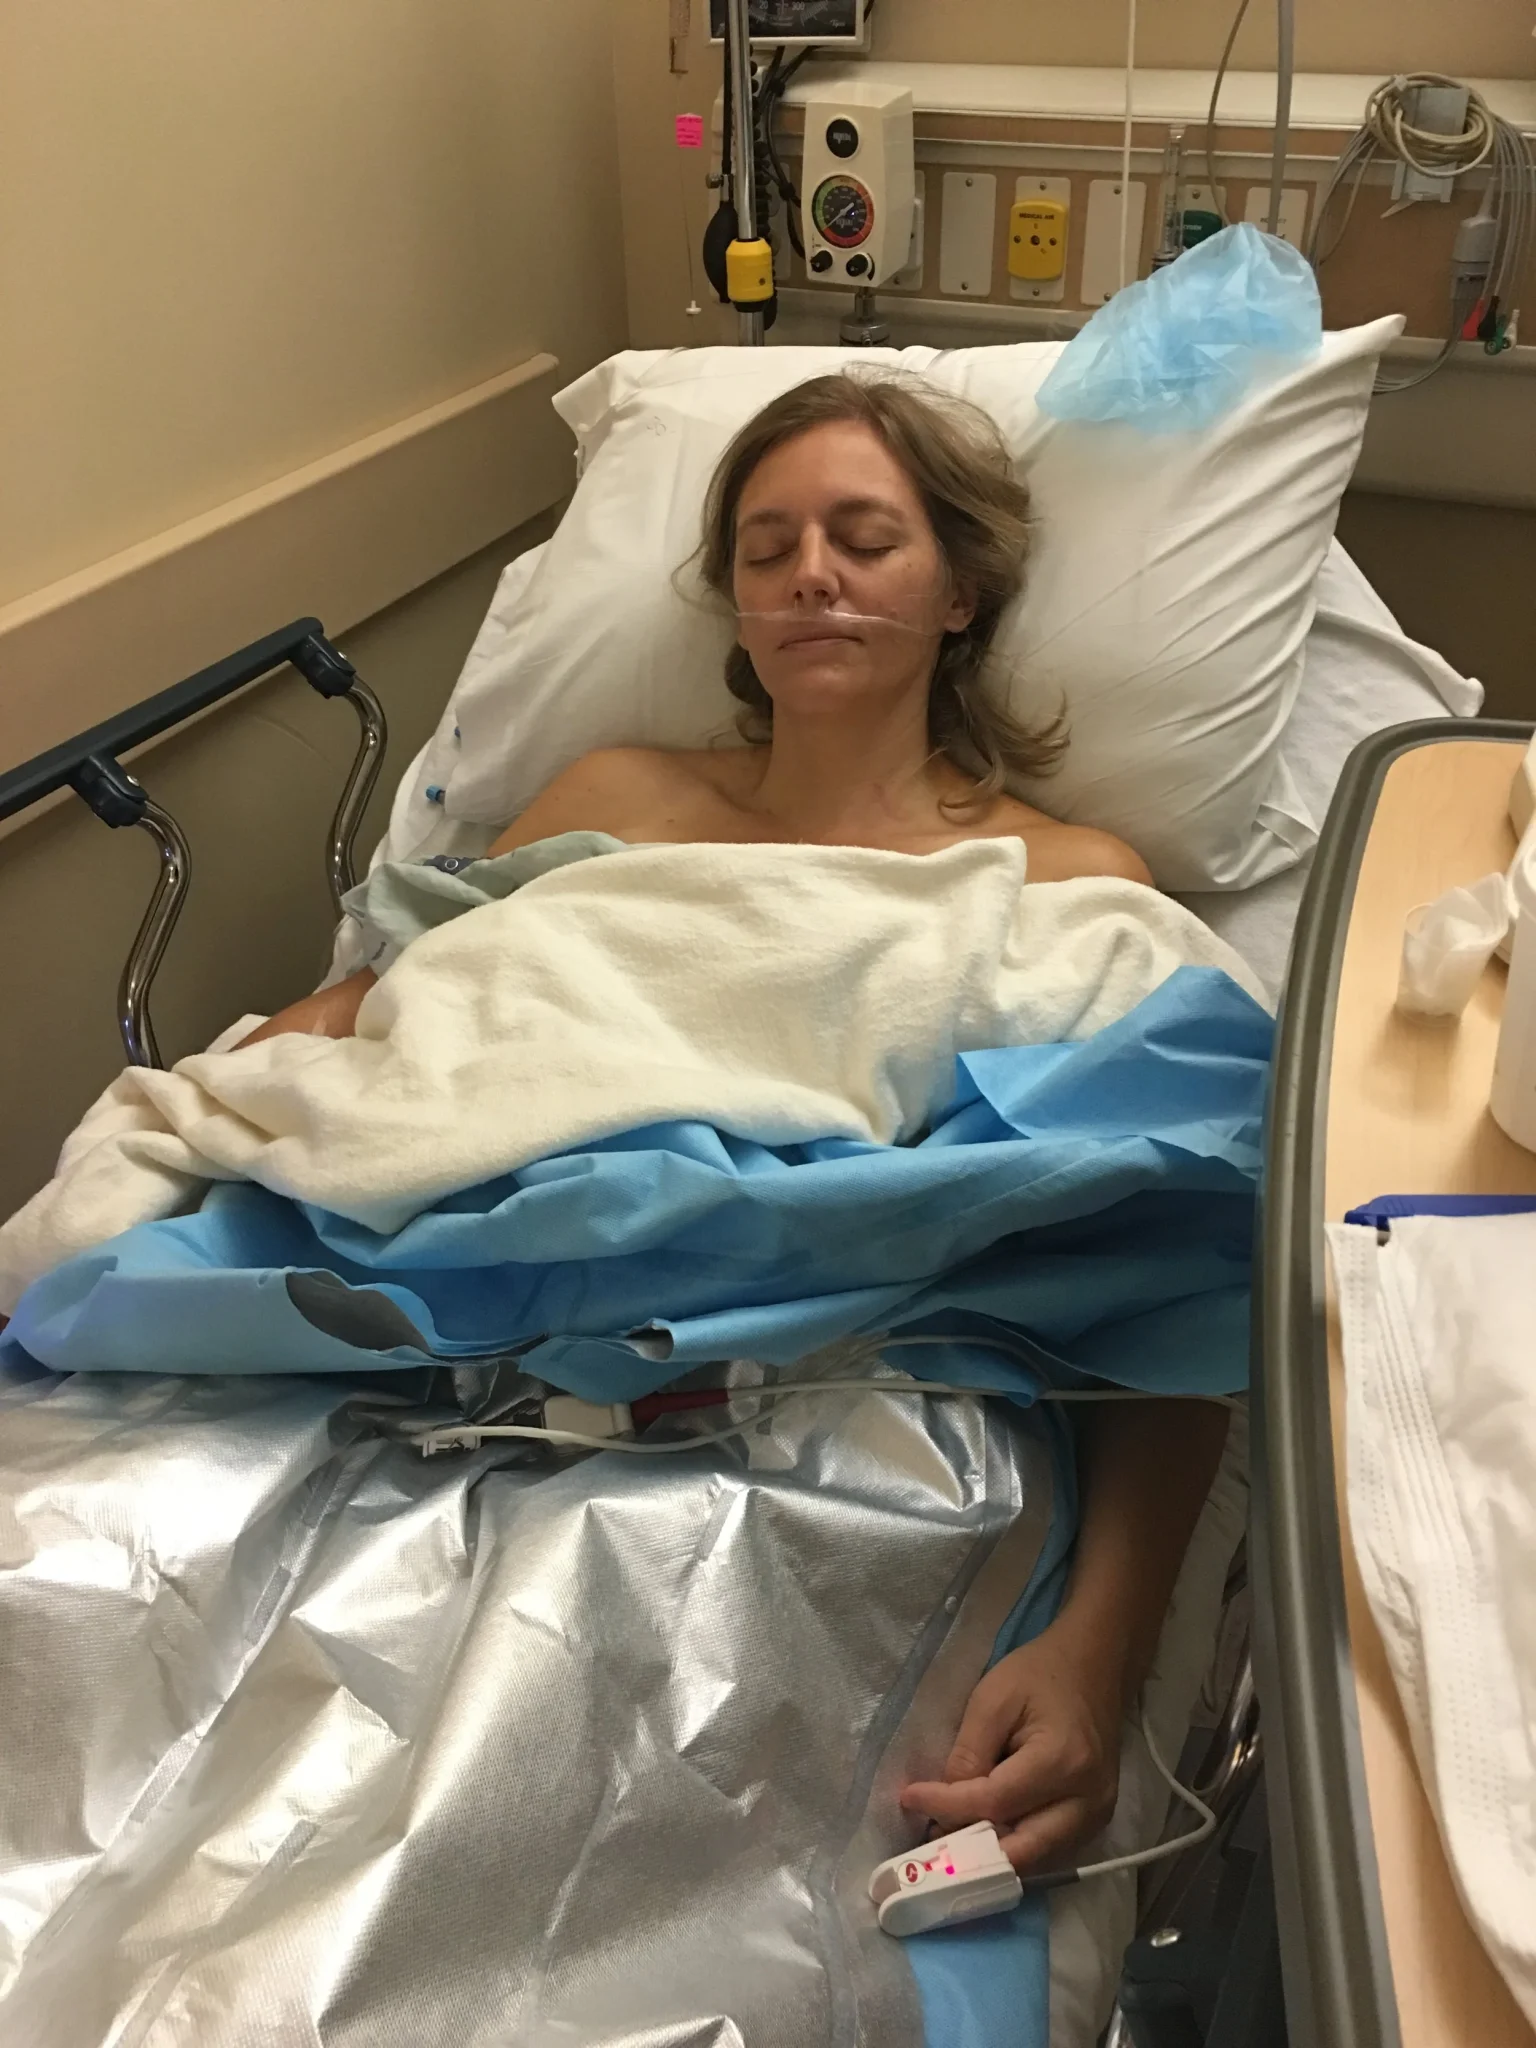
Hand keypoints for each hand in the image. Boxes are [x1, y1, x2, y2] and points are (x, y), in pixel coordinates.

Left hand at [900, 1618, 1125, 1873]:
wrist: (1094, 1664)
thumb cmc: (1040, 1674)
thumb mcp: (993, 1698)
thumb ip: (969, 1753)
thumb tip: (946, 1805)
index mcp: (1062, 1762)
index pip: (995, 1803)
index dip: (948, 1805)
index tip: (909, 1798)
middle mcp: (1087, 1800)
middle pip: (1021, 1850)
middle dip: (971, 1852)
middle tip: (929, 1838)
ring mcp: (1098, 1814)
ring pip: (1035, 1858)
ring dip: (991, 1854)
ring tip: (951, 1836)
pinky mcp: (1097, 1818)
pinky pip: (1049, 1847)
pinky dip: (1014, 1845)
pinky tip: (984, 1831)